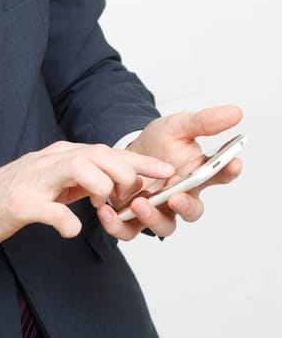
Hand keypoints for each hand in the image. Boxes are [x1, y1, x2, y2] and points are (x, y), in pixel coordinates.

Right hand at [0, 141, 174, 244]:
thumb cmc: (20, 192)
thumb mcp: (58, 181)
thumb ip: (85, 179)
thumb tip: (117, 185)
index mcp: (63, 155)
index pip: (107, 151)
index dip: (140, 162)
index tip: (167, 172)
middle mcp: (51, 160)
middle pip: (97, 153)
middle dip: (125, 171)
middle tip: (132, 193)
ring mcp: (34, 179)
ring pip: (76, 167)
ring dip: (99, 185)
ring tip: (102, 204)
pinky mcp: (19, 202)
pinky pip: (48, 208)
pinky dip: (64, 220)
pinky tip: (71, 229)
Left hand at [97, 105, 242, 239]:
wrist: (125, 151)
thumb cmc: (157, 143)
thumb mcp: (177, 127)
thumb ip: (203, 122)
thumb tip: (235, 112)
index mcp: (196, 175)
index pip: (219, 175)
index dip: (227, 171)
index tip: (232, 163)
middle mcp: (180, 197)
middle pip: (192, 210)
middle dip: (186, 205)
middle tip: (176, 196)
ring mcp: (157, 210)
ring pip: (164, 226)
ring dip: (153, 218)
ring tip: (139, 203)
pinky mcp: (132, 218)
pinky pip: (128, 230)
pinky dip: (118, 225)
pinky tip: (108, 212)